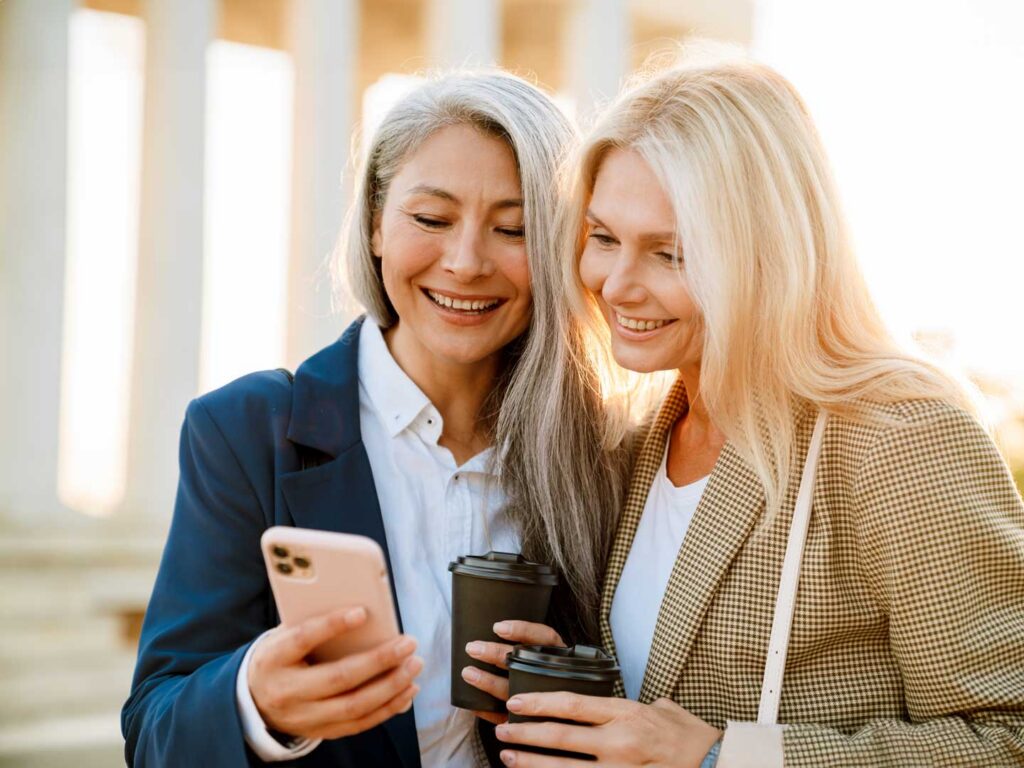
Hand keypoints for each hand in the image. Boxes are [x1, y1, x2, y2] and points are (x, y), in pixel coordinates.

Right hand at [248, 606, 421, 739]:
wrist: (252, 700)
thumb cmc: (281, 656)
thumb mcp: (284, 635)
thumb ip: (314, 623)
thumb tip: (362, 612)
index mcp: (274, 659)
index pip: (302, 639)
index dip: (331, 625)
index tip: (362, 612)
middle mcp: (287, 692)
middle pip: (338, 678)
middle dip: (379, 660)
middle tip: (407, 643)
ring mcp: (304, 717)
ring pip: (353, 706)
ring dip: (391, 686)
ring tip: (413, 665)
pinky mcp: (320, 731)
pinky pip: (359, 723)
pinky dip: (387, 708)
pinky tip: (407, 691)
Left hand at [461, 620, 564, 724]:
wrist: (567, 714)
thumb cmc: (548, 676)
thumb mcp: (548, 656)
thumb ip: (529, 644)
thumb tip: (497, 628)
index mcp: (556, 656)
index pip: (544, 638)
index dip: (522, 631)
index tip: (498, 627)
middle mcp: (551, 676)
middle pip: (524, 663)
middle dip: (496, 654)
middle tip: (473, 648)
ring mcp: (542, 702)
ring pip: (512, 691)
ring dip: (488, 682)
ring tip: (468, 673)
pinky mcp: (531, 723)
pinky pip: (506, 717)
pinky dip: (488, 710)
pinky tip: (473, 704)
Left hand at [494, 693, 721, 766]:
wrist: (718, 766)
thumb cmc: (691, 740)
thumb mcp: (663, 710)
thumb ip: (633, 705)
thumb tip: (611, 700)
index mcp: (626, 713)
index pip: (573, 704)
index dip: (539, 702)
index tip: (516, 701)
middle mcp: (619, 742)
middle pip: (560, 736)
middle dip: (526, 734)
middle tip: (503, 731)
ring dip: (532, 764)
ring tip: (509, 759)